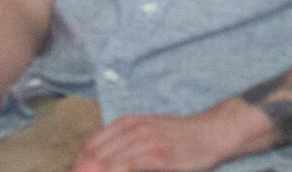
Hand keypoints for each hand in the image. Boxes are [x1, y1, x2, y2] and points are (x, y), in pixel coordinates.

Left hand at [71, 110, 242, 171]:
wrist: (214, 132)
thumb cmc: (181, 137)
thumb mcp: (149, 131)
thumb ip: (125, 143)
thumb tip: (98, 160)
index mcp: (128, 123)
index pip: (89, 145)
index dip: (77, 164)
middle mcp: (134, 129)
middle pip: (93, 155)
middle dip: (81, 170)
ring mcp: (146, 142)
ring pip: (106, 163)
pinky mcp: (158, 156)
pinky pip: (126, 167)